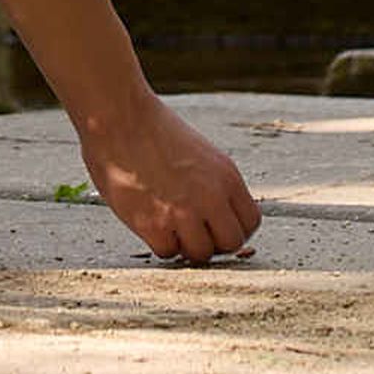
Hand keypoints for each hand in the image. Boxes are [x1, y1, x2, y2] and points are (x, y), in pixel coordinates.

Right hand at [80, 95, 262, 263]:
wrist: (122, 119)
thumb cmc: (155, 132)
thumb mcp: (202, 155)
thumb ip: (214, 186)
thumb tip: (218, 215)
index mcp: (227, 176)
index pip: (251, 221)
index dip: (233, 228)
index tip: (216, 226)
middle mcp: (211, 196)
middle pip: (232, 243)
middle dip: (214, 243)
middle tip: (194, 232)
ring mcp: (183, 213)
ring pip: (201, 254)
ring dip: (186, 246)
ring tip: (171, 227)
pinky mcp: (154, 225)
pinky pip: (168, 252)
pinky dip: (160, 244)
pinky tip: (151, 224)